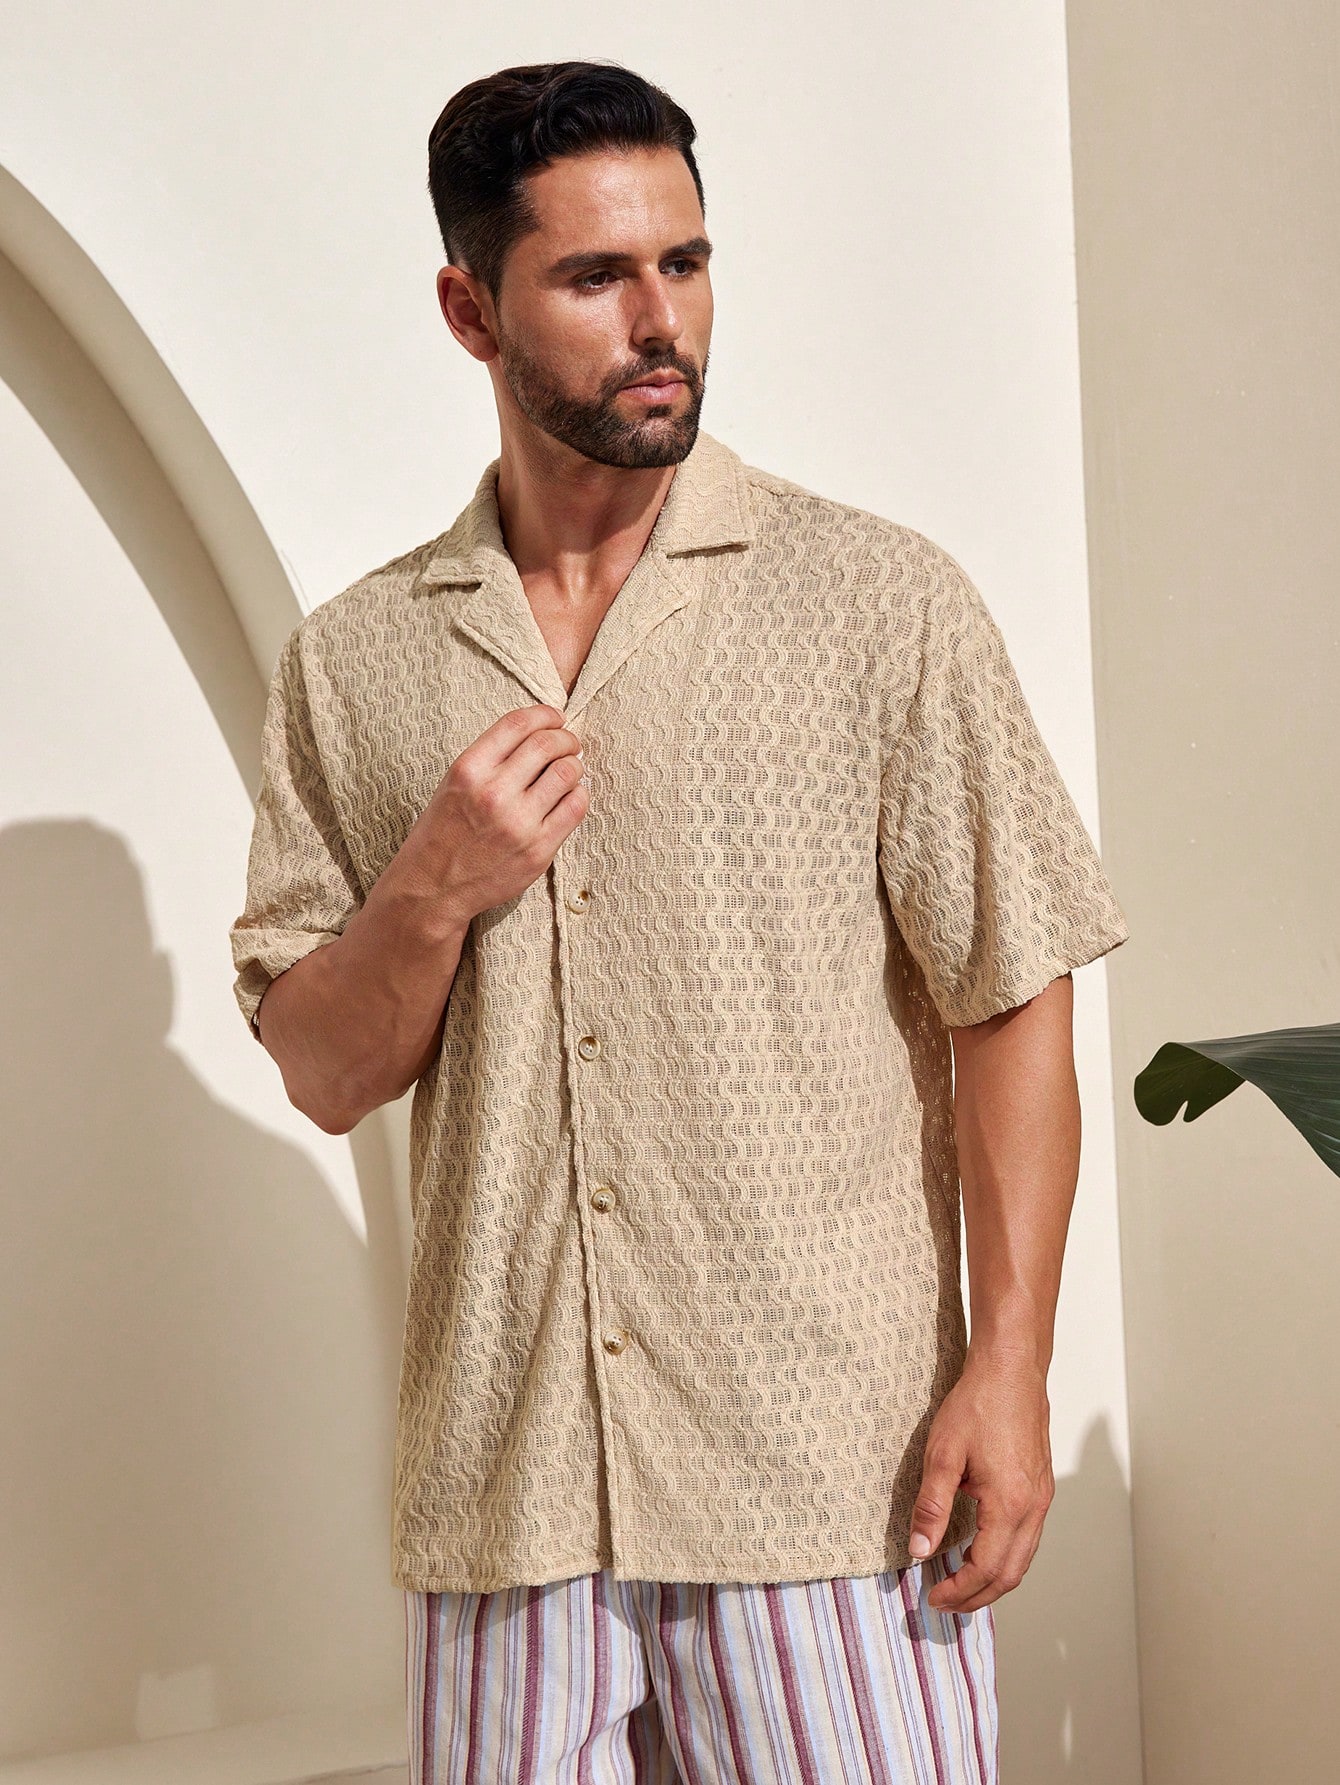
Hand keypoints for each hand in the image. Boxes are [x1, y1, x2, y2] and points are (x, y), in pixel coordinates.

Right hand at [402, 703, 588, 919]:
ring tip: (569, 771)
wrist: (432, 888)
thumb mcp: (454, 784)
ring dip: (574, 765)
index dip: (545, 714)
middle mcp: (493, 792)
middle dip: (566, 738)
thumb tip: (540, 734)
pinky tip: (570, 797)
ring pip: (568, 773)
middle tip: (569, 744)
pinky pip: (576, 807)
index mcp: (469, 769)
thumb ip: (492, 759)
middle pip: (547, 744)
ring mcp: (518, 822)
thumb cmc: (444, 832)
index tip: (555, 718)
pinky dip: (579, 795)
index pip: (518, 724)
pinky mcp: (538, 849)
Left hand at [907, 1349, 1054, 1612]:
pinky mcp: (1042, 1488)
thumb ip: (932, 1507)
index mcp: (1010, 1504)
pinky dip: (1006, 1557)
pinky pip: (1028, 1538)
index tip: (932, 1597)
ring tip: (961, 1585)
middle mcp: (1033, 1508)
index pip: (986, 1569)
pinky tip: (982, 1551)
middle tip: (945, 1603)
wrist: (1011, 1371)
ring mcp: (1042, 1499)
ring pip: (1023, 1559)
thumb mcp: (942, 1454)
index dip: (959, 1590)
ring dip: (994, 1580)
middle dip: (978, 1597)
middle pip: (1011, 1574)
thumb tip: (919, 1551)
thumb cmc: (978, 1405)